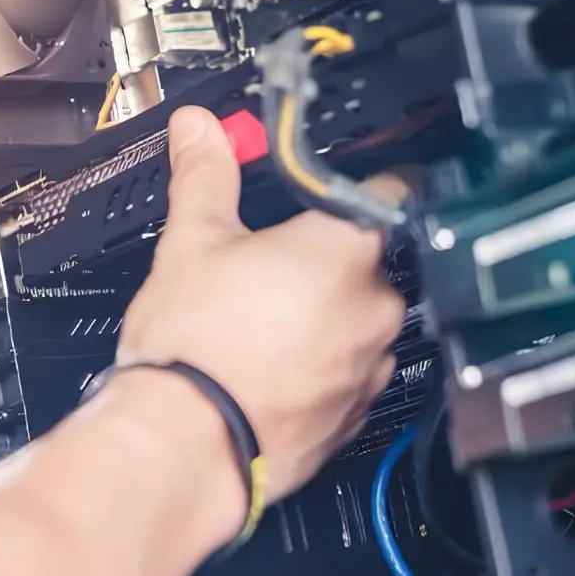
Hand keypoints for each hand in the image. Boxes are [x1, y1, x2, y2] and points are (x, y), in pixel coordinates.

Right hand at [116, 107, 408, 505]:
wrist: (185, 445)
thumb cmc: (193, 347)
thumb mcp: (191, 241)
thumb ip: (205, 175)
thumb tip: (200, 130)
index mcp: (344, 249)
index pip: (389, 192)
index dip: (362, 185)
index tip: (335, 191)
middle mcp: (374, 306)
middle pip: (366, 262)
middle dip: (324, 262)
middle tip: (269, 266)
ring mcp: (370, 364)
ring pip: (358, 321)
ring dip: (325, 317)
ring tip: (262, 324)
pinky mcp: (356, 415)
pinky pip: (349, 374)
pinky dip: (320, 367)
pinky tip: (271, 367)